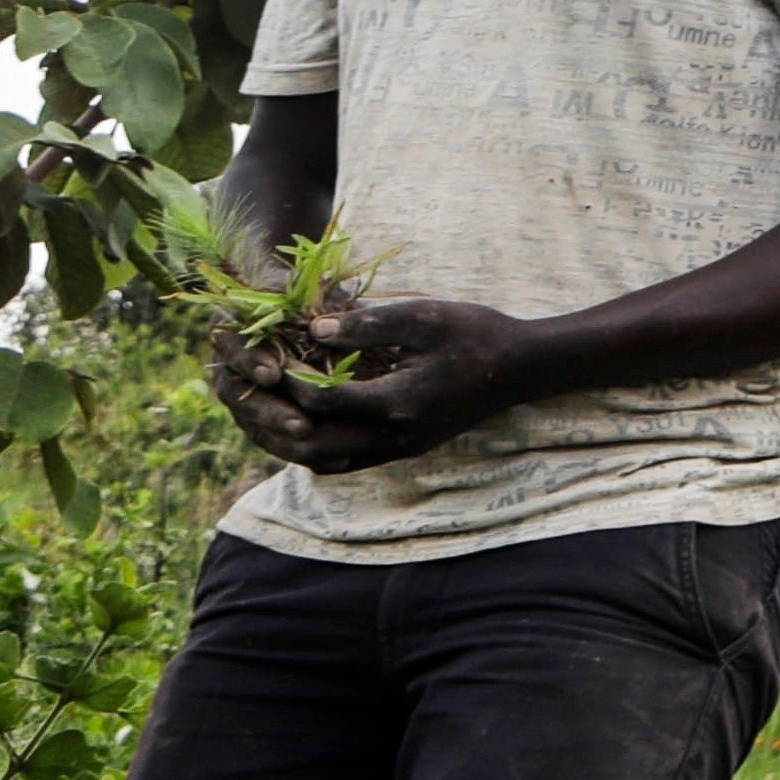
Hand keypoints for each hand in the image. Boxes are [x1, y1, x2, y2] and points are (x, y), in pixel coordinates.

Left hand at [222, 296, 541, 472]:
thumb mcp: (426, 316)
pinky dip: (315, 449)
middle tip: (258, 389)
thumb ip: (368, 324)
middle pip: (314, 444)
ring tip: (271, 410)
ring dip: (291, 442)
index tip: (271, 353)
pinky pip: (344, 463)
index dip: (290, 379)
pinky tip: (305, 424)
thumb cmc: (476, 334)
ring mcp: (399, 448)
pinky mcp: (404, 450)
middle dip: (279, 417)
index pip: (323, 402)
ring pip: (324, 462)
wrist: (521, 369)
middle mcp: (395, 436)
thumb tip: (313, 329)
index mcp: (399, 402)